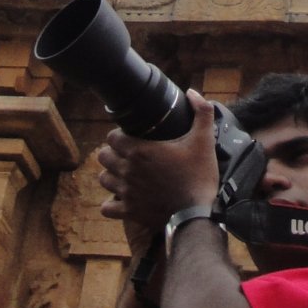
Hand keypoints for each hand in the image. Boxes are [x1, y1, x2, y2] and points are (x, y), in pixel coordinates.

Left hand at [97, 89, 218, 229]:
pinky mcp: (129, 211)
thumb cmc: (199, 177)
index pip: (112, 136)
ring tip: (125, 176)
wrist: (196, 214)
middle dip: (113, 154)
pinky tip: (122, 200)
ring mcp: (126, 192)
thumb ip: (201, 113)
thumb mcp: (204, 141)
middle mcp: (127, 170)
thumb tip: (192, 93)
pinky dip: (112, 204)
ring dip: (111, 176)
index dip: (120, 136)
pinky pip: (107, 207)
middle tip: (128, 157)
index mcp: (140, 150)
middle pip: (103, 156)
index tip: (132, 139)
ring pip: (103, 179)